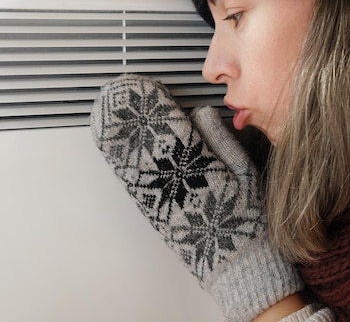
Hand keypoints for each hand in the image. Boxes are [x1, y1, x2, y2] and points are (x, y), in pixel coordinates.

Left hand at [90, 74, 303, 321]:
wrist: (237, 265)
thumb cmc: (245, 221)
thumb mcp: (245, 176)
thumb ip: (222, 141)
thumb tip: (202, 113)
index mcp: (200, 164)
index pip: (171, 124)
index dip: (155, 103)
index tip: (145, 85)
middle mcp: (174, 178)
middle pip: (145, 138)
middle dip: (130, 112)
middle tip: (117, 90)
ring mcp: (158, 195)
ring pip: (132, 157)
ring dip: (117, 132)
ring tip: (104, 109)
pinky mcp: (151, 211)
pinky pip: (130, 180)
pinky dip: (118, 158)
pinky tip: (108, 144)